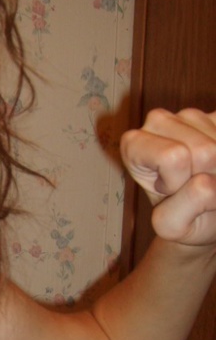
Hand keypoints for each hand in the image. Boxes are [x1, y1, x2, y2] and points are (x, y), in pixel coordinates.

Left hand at [120, 108, 215, 246]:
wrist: (204, 215)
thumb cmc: (183, 218)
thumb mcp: (173, 224)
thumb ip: (185, 206)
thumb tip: (207, 181)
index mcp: (133, 145)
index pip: (172, 157)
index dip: (178, 181)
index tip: (168, 191)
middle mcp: (157, 121)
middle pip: (204, 151)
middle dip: (204, 175)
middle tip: (191, 186)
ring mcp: (189, 114)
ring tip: (204, 176)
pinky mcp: (215, 116)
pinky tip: (214, 164)